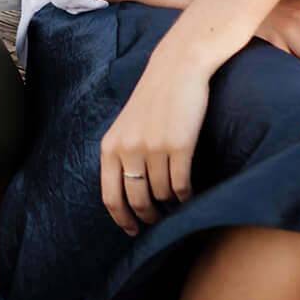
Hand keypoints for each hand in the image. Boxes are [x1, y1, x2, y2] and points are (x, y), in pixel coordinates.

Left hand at [100, 36, 212, 235]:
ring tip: (175, 201)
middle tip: (157, 221)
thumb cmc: (154, 98)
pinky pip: (181, 185)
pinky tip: (189, 194)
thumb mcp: (126, 125)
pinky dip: (186, 196)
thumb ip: (122, 155)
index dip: (120, 218)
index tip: (131, 231)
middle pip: (137, 200)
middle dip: (148, 216)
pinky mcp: (179, 146)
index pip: (109, 196)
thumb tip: (127, 196)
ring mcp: (154, 148)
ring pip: (162, 194)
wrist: (178, 68)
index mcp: (110, 145)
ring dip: (170, 203)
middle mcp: (129, 149)